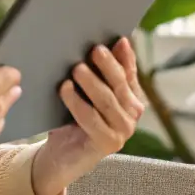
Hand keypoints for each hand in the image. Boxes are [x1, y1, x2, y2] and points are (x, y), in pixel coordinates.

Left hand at [31, 37, 144, 194]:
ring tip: (77, 68)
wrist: (62, 155)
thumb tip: (110, 43)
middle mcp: (133, 114)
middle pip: (120, 85)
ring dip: (91, 83)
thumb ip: (100, 72)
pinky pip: (91, 119)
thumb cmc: (75, 117)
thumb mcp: (88, 91)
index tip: (117, 40)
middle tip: (95, 50)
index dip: (125, 56)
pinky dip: (77, 102)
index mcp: (132, 97)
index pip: (129, 72)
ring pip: (107, 101)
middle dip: (108, 66)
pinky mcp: (108, 143)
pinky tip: (65, 88)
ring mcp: (123, 131)